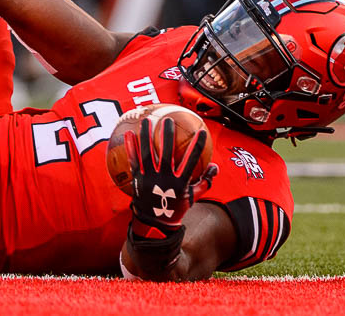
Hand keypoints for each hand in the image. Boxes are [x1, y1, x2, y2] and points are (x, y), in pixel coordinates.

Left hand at [124, 117, 217, 232]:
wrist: (155, 222)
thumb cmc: (176, 206)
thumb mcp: (193, 196)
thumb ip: (205, 181)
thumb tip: (215, 167)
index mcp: (180, 183)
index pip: (191, 161)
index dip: (197, 146)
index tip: (202, 131)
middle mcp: (164, 179)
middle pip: (166, 153)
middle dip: (168, 135)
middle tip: (168, 120)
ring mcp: (150, 178)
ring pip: (148, 153)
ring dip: (147, 136)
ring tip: (147, 120)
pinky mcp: (138, 178)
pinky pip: (134, 160)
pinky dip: (131, 147)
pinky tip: (129, 134)